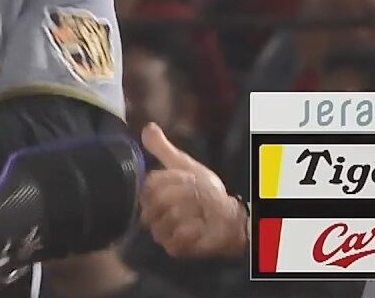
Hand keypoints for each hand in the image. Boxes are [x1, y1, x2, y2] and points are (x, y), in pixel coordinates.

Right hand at [137, 123, 247, 257]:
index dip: (172, 179)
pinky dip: (193, 228)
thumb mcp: (184, 164)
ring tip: (201, 211)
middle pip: (159, 201)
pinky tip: (200, 226)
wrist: (226, 215)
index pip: (150, 185)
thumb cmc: (206, 190)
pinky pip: (177, 236)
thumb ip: (163, 148)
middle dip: (185, 194)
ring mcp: (160, 232)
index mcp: (150, 194)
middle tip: (198, 195)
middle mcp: (150, 214)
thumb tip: (147, 126)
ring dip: (192, 211)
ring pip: (169, 217)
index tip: (188, 178)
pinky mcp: (173, 248)